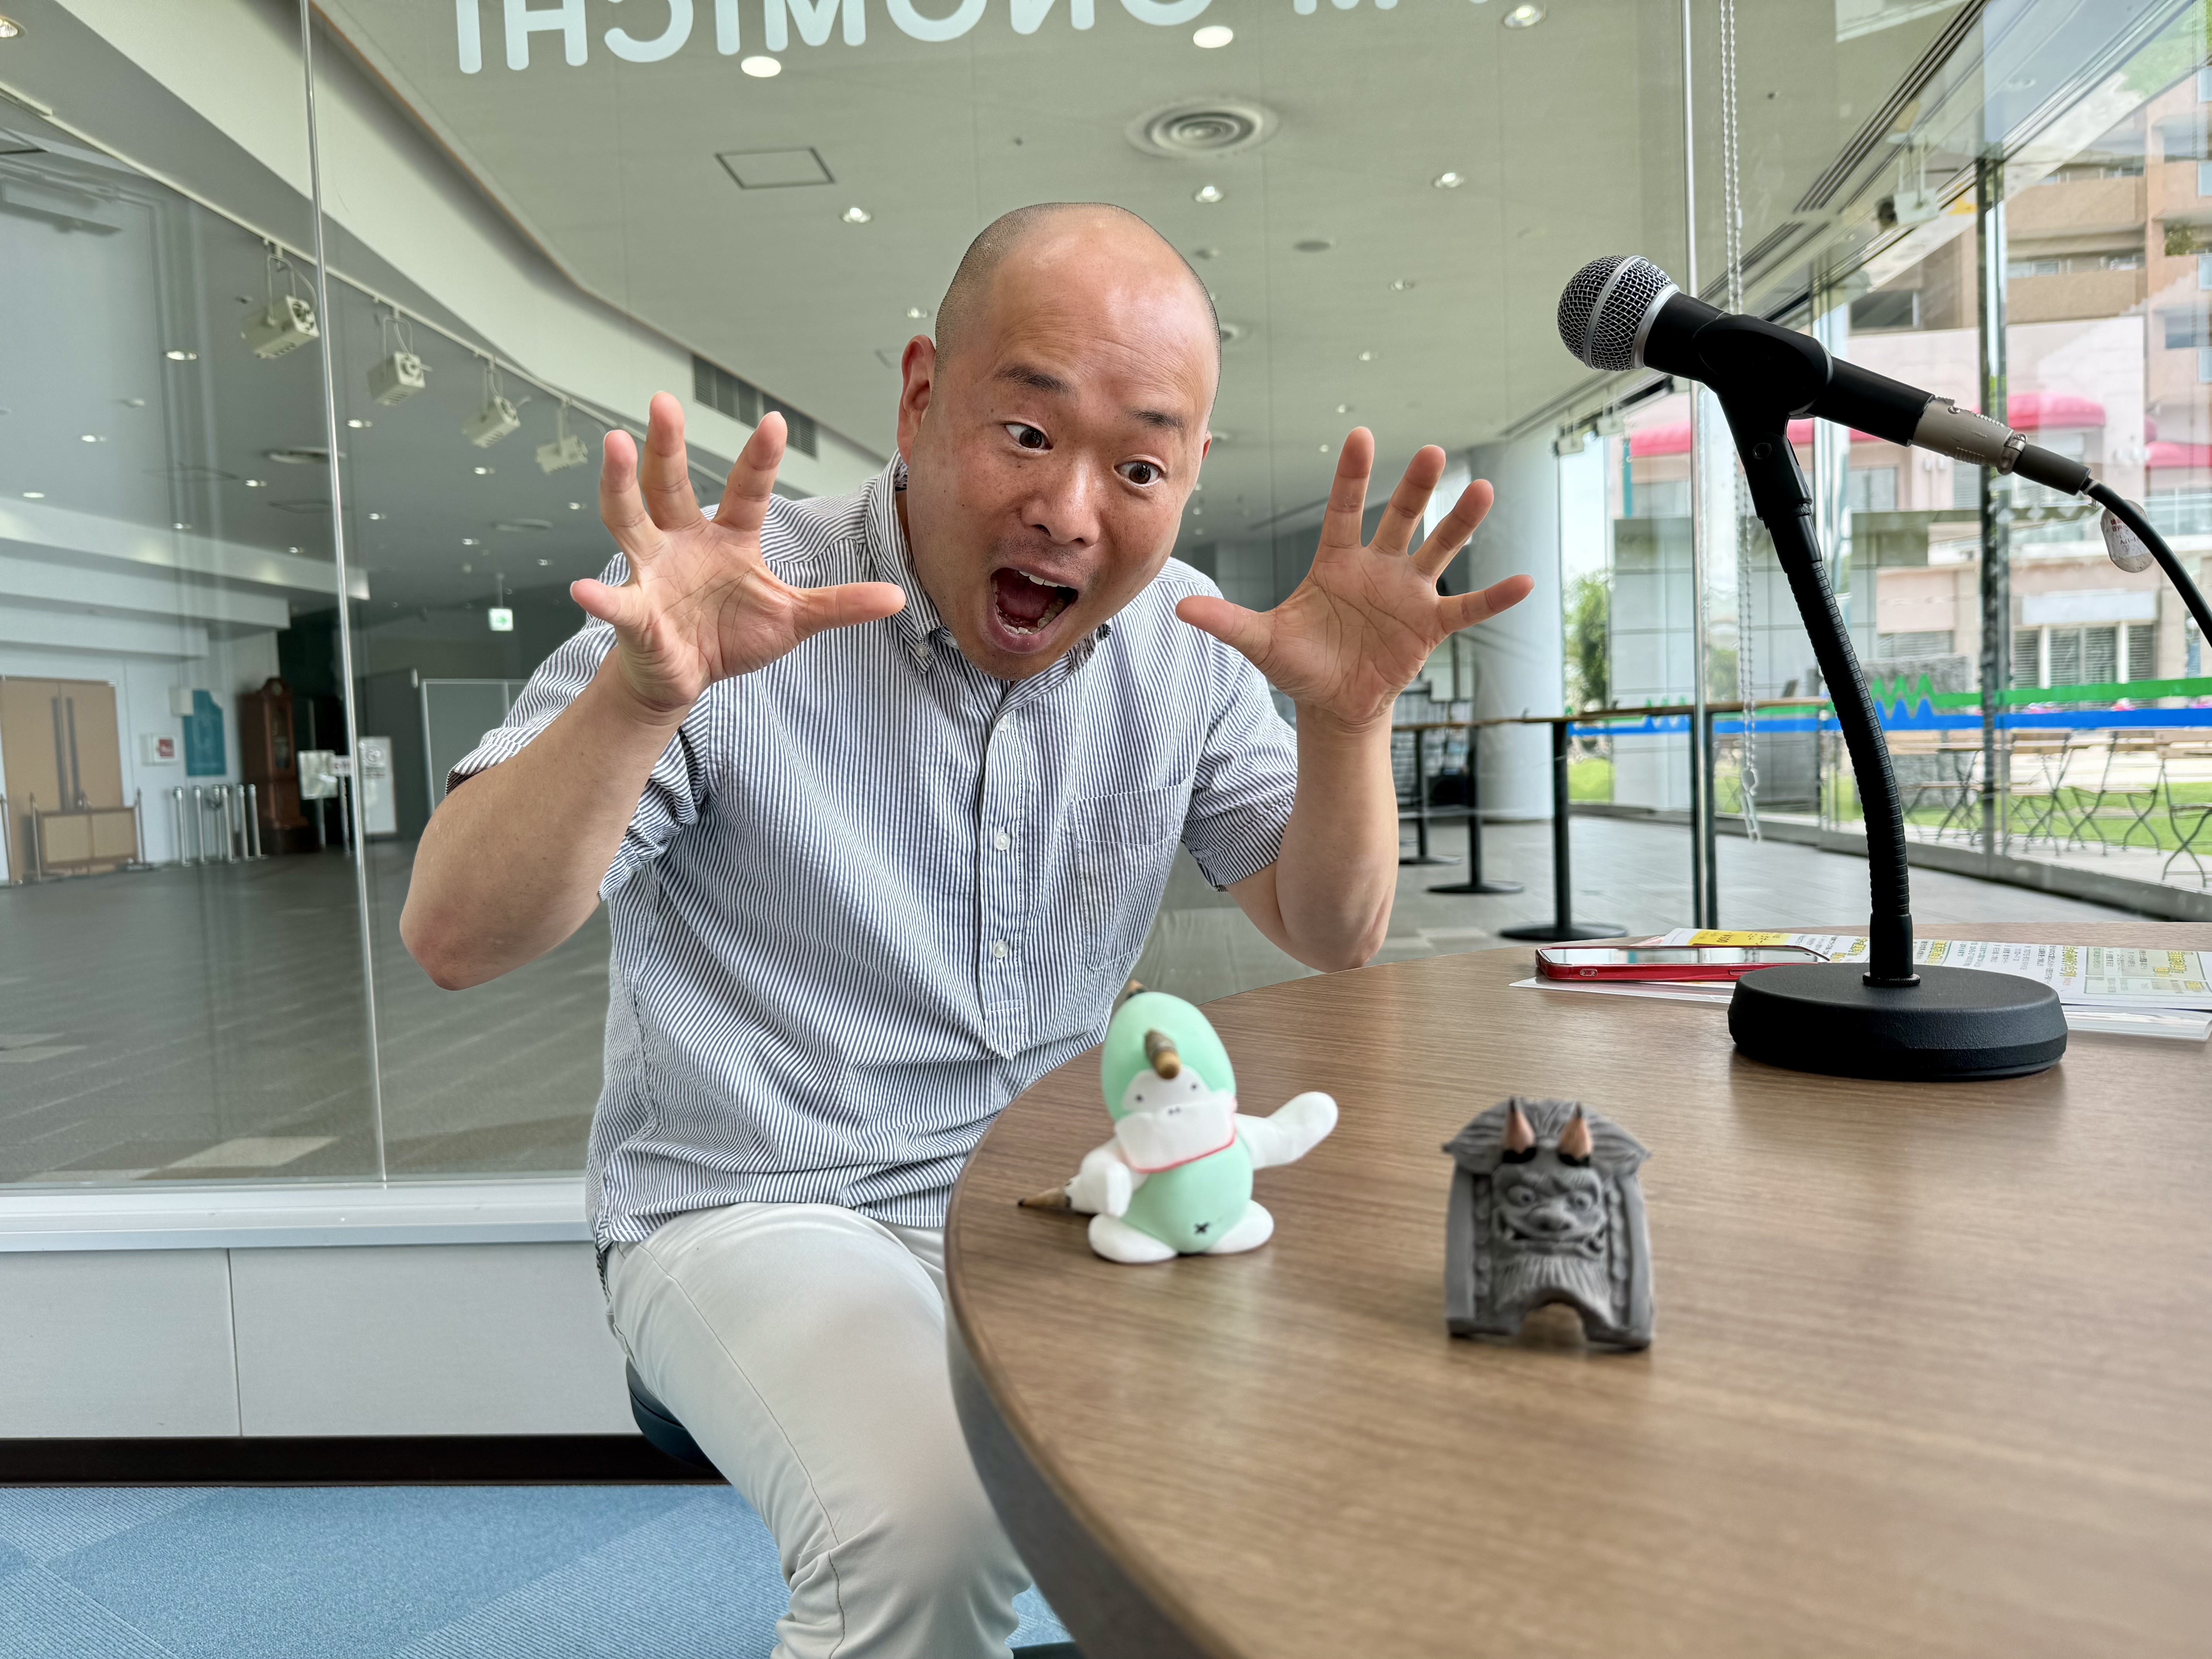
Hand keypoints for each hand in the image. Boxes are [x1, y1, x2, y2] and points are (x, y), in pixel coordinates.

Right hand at [574, 393, 905, 720]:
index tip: (774, 420)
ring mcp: (652, 571)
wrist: (684, 677)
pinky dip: (601, 597)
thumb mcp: (793, 619)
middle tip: (664, 402)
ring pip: (631, 520)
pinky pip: (618, 603)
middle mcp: (682, 542)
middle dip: (667, 444)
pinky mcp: (634, 613)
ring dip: (621, 485)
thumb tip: (897, 597)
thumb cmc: (730, 636)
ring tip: (614, 445)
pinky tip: (585, 591)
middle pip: (672, 484)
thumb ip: (839, 604)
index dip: (759, 457)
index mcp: (727, 537)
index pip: (746, 489)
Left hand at [1173, 431, 1531, 732]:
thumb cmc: (1300, 663)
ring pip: (1438, 549)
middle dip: (1414, 487)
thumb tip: (1179, 607)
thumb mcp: (1261, 642)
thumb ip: (1227, 621)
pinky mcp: (1429, 626)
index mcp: (1335, 562)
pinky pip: (1467, 608)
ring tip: (1482, 490)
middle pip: (1399, 518)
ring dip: (1460, 523)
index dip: (1351, 477)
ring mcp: (1407, 594)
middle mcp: (1377, 568)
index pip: (1343, 510)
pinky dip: (1495, 597)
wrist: (1333, 703)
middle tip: (1431, 452)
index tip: (1361, 437)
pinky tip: (1526, 581)